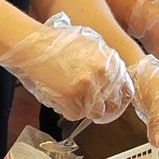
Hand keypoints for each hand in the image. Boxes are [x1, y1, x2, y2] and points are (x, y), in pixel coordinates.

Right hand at [0, 14, 132, 122]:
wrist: (32, 46)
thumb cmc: (55, 43)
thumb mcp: (90, 45)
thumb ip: (105, 63)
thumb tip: (114, 82)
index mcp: (111, 61)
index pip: (126, 90)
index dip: (118, 99)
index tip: (111, 103)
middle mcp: (104, 76)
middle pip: (113, 106)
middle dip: (102, 107)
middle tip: (87, 102)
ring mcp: (89, 90)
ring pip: (94, 113)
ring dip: (83, 108)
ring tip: (68, 94)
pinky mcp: (73, 102)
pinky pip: (76, 115)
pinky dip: (67, 109)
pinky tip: (58, 94)